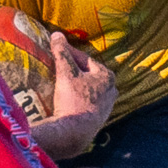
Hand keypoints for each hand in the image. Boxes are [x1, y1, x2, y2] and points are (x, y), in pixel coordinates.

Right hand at [35, 34, 116, 159]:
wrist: (74, 133)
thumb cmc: (74, 99)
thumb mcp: (66, 73)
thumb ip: (62, 53)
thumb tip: (57, 35)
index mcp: (107, 76)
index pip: (85, 59)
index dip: (70, 53)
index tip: (58, 49)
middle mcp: (111, 90)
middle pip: (89, 74)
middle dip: (75, 69)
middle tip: (59, 65)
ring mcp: (106, 106)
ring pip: (89, 89)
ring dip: (77, 84)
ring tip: (62, 82)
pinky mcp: (98, 119)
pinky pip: (87, 102)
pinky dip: (78, 97)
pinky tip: (68, 99)